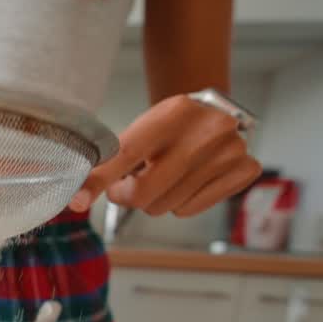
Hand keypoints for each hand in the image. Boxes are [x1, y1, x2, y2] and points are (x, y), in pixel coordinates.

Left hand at [68, 94, 260, 216]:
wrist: (215, 112)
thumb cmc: (169, 126)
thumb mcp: (143, 127)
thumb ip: (113, 159)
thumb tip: (78, 197)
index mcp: (174, 111)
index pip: (126, 154)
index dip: (99, 180)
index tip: (78, 201)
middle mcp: (206, 131)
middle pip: (144, 192)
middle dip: (128, 194)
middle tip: (128, 183)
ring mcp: (230, 152)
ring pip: (165, 206)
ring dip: (156, 198)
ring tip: (165, 174)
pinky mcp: (245, 170)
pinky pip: (190, 210)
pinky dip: (182, 202)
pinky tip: (188, 180)